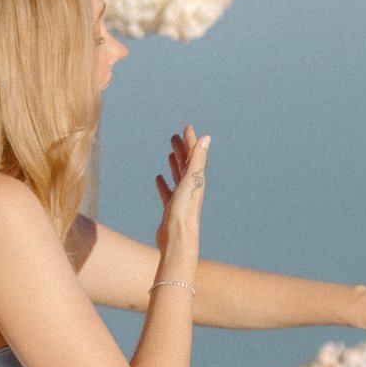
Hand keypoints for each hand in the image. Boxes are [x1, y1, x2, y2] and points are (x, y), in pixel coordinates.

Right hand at [153, 127, 208, 265]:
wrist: (178, 239)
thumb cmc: (185, 211)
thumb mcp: (191, 181)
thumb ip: (198, 159)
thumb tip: (206, 138)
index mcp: (197, 180)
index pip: (195, 155)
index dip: (191, 141)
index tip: (187, 127)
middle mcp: (191, 188)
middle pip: (186, 164)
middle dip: (182, 149)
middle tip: (175, 136)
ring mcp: (181, 199)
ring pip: (178, 176)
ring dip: (175, 164)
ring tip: (170, 153)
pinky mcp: (171, 209)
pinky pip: (167, 192)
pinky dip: (164, 184)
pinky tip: (159, 178)